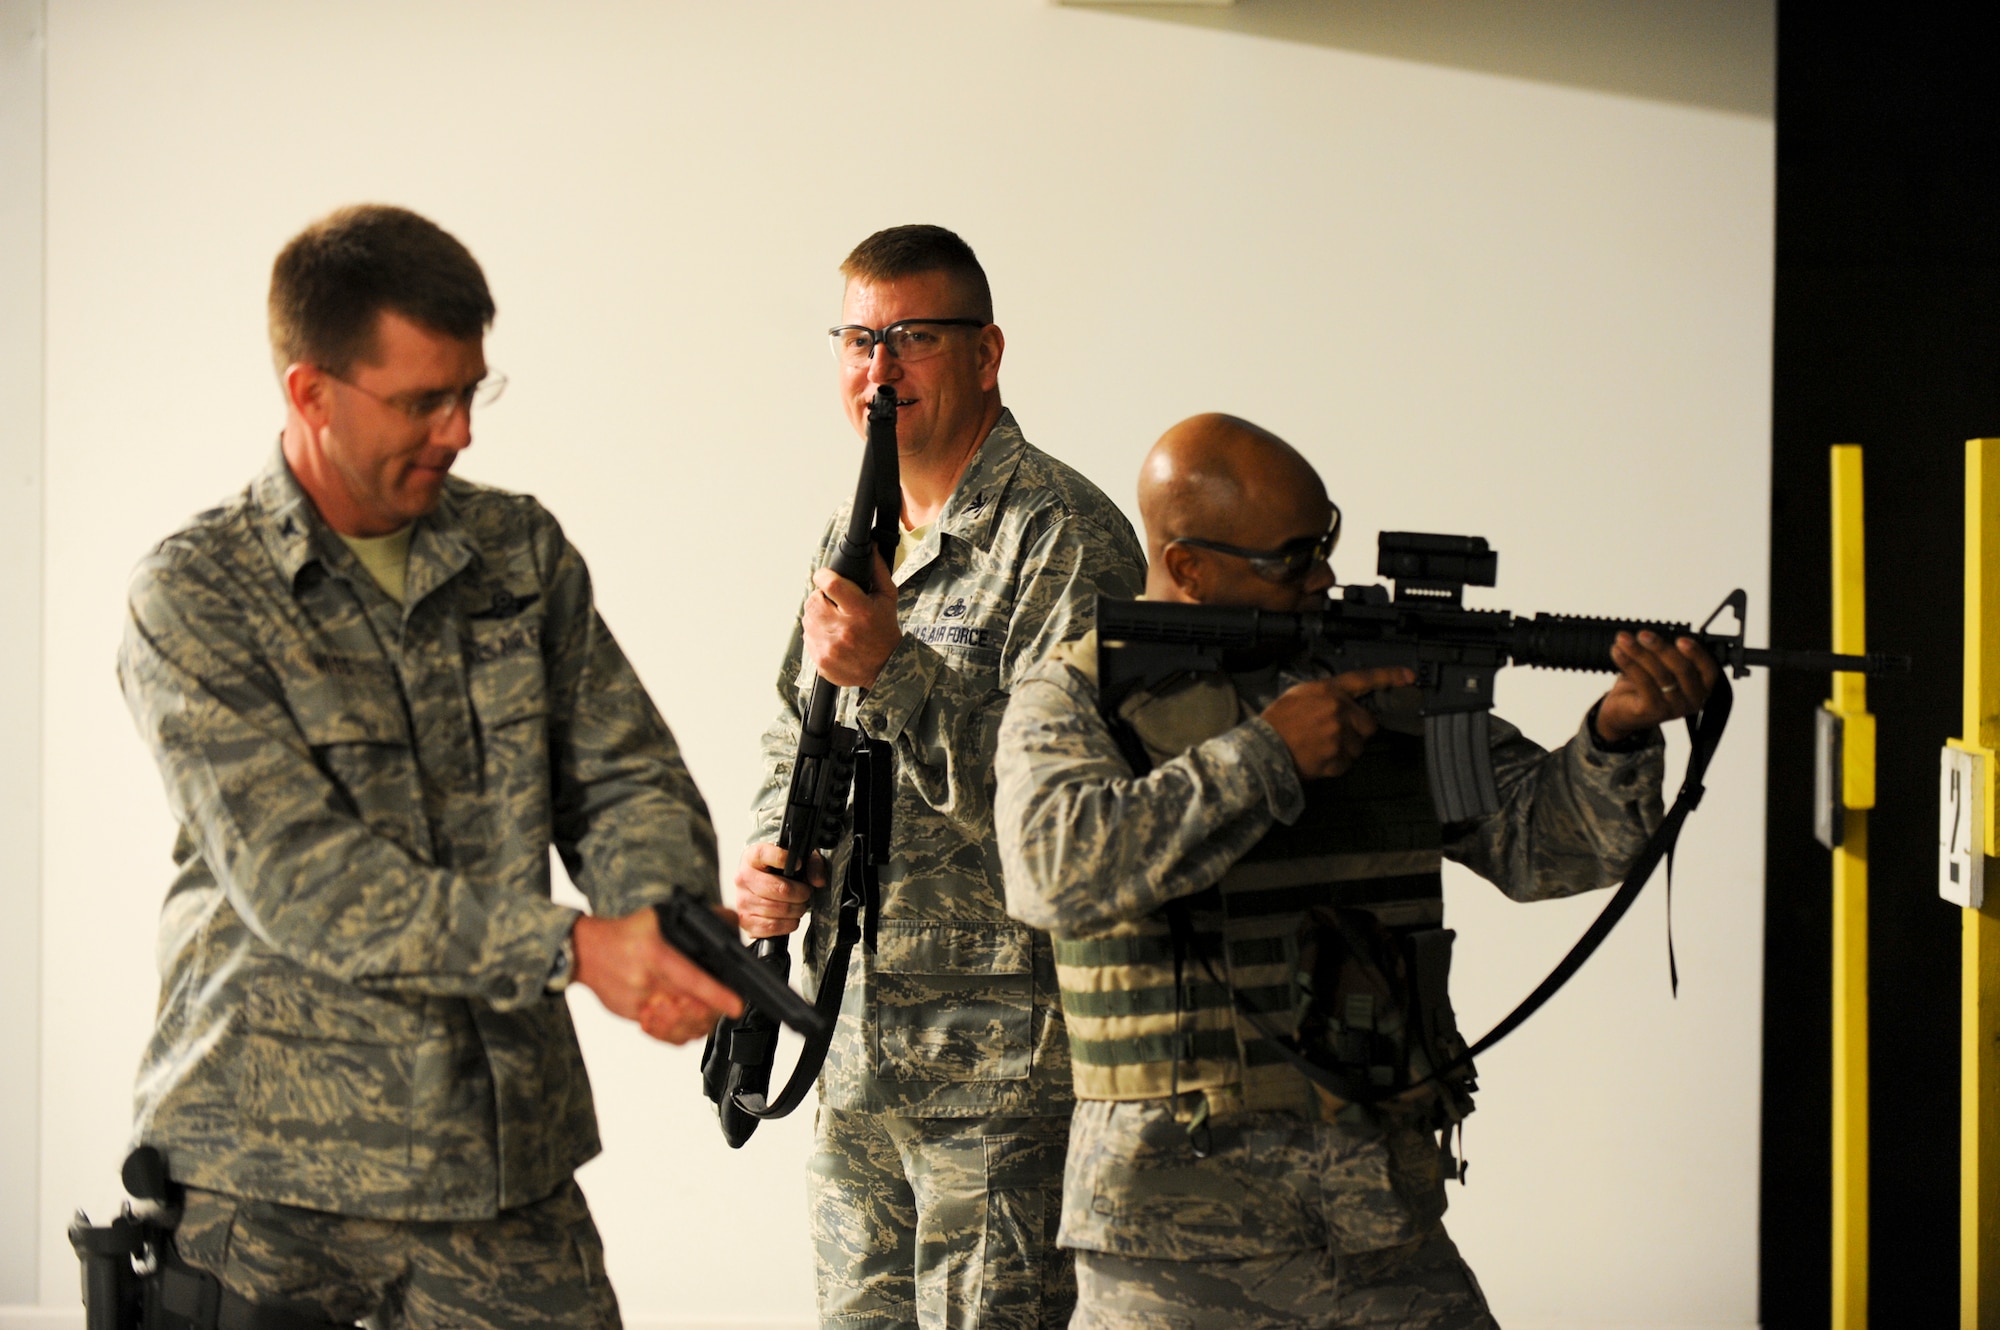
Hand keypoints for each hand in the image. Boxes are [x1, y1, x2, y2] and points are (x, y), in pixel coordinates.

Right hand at [571, 907, 744, 1043]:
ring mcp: (636, 1001)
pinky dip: (677, 1032)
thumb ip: (696, 918)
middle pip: (688, 1009)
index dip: (716, 995)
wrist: (585, 950)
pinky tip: (684, 1021)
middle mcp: (645, 980)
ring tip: (704, 1013)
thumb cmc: (625, 933)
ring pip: (676, 1028)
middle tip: (724, 1006)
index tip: (736, 1005)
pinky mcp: (630, 1015)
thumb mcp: (658, 916)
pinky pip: (661, 1034)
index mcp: (655, 954)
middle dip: (711, 1013)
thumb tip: (730, 919)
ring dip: (696, 1024)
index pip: (691, 979)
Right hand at [732, 841, 828, 938]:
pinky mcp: (746, 921)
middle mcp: (744, 878)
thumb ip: (811, 864)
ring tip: (798, 904)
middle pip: (780, 889)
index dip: (783, 859)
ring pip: (780, 909)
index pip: (765, 854)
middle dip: (801, 893)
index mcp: (752, 857)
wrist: (761, 888)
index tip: (798, 864)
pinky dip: (788, 924)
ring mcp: (742, 901)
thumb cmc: (778, 873)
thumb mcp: (797, 859)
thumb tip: (818, 880)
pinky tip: (789, 917)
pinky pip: (772, 926)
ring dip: (797, 909)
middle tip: (805, 893)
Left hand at [804, 549, 900, 687]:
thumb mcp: (887, 598)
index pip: (831, 585)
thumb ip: (877, 571)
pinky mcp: (821, 660)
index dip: (823, 576)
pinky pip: (807, 637)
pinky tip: (831, 635)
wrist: (885, 668)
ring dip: (816, 615)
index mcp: (861, 612)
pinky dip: (816, 633)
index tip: (824, 576)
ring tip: (833, 620)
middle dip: (820, 597)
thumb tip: (870, 547)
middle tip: (832, 602)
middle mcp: (844, 630)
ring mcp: (831, 647)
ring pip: (807, 618)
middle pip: (813, 600)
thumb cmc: (885, 630)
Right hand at [1261, 667, 1415, 779]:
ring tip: (1320, 747)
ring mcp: (1338, 736)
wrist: (1261, 750)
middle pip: (1368, 723)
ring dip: (1345, 749)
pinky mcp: (1336, 758)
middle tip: (1336, 734)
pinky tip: (1318, 759)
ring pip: (1358, 746)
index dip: (1389, 677)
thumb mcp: (1298, 695)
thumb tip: (1344, 699)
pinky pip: (1347, 763)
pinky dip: (1335, 764)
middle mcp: (1338, 711)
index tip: (1409, 677)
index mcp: (1328, 691)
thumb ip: (1325, 694)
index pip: (1364, 679)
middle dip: (1357, 730)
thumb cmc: (1276, 723)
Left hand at [1595, 631, 1719, 743]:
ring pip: (1660, 675)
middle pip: (1682, 669)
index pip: (1709, 669)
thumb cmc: (1647, 684)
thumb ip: (1667, 653)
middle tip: (1643, 634)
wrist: (1623, 710)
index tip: (1680, 639)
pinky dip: (1629, 664)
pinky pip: (1643, 683)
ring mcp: (1674, 708)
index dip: (1696, 653)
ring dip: (1640, 653)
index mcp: (1702, 686)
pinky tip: (1618, 652)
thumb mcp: (1663, 667)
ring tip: (1624, 639)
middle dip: (1661, 648)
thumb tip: (1656, 634)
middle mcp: (1693, 700)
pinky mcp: (1653, 711)